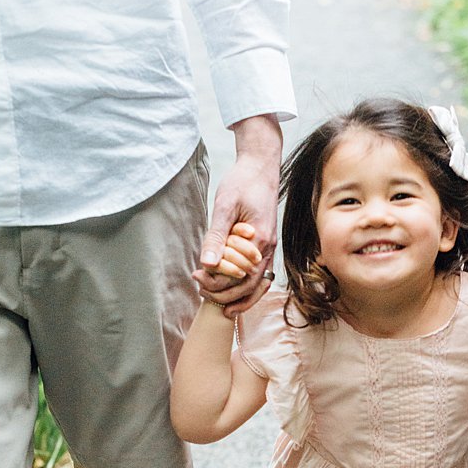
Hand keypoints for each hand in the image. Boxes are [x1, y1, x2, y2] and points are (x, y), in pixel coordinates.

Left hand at [199, 116, 281, 319]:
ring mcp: (269, 247)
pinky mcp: (265, 244)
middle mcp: (268, 247)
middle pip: (249, 284)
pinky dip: (247, 287)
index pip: (240, 276)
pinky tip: (232, 293)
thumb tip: (208, 264)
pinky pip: (259, 274)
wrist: (260, 166)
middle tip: (201, 290)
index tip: (198, 276)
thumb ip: (217, 237)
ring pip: (258, 283)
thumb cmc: (242, 182)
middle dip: (225, 293)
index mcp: (260, 239)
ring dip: (238, 295)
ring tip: (216, 301)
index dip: (218, 282)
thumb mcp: (225, 207)